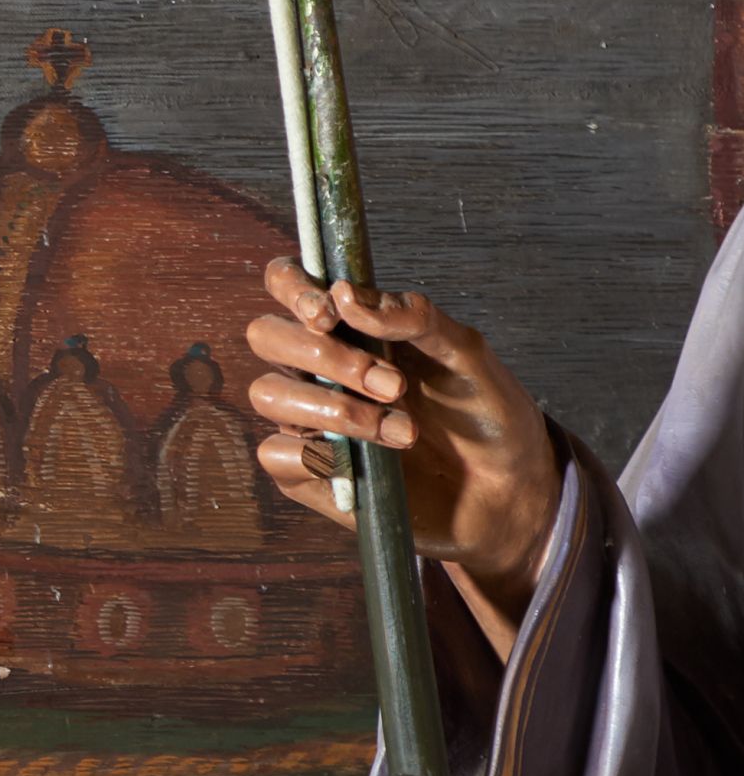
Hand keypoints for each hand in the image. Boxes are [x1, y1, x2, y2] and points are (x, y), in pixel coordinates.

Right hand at [244, 258, 559, 645]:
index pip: (288, 285)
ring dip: (334, 409)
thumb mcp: (465, 353)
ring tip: (401, 431)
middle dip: (324, 357)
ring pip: (267, 394)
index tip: (330, 314)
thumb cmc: (486, 415)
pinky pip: (275, 455)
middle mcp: (320, 368)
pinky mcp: (309, 474)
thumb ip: (412, 316)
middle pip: (266, 336)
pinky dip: (318, 455)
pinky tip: (366, 461)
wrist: (509, 490)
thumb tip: (346, 295)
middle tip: (392, 384)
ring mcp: (311, 420)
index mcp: (351, 327)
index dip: (292, 289)